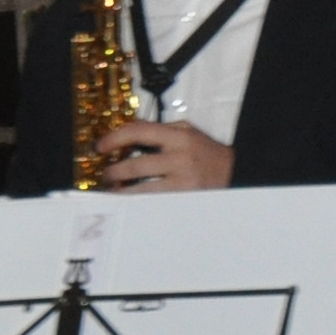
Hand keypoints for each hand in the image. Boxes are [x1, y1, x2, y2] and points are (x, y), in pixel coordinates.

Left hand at [93, 120, 230, 192]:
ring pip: (141, 191)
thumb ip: (160, 130)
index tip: (99, 147)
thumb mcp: (188, 133)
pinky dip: (138, 204)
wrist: (237, 173)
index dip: (113, 139)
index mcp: (179, 137)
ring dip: (121, 192)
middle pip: (134, 166)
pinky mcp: (185, 199)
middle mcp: (180, 158)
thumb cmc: (207, 153)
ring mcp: (183, 182)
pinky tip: (130, 203)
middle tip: (105, 174)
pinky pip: (154, 203)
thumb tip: (127, 133)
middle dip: (113, 172)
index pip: (138, 132)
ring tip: (112, 191)